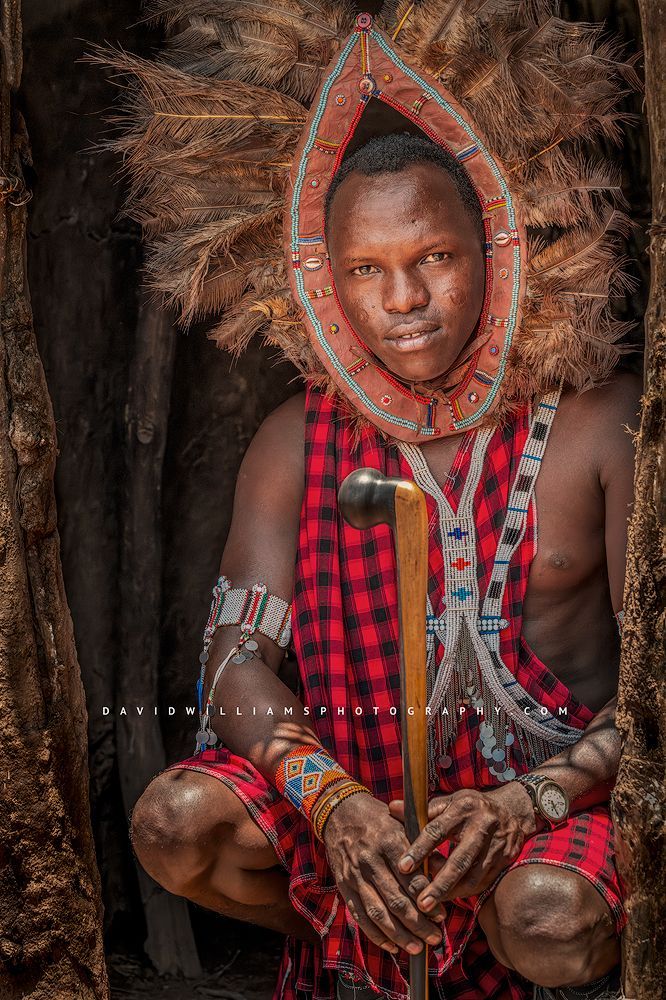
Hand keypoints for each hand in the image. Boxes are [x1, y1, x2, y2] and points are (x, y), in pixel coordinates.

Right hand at [321, 792, 444, 955]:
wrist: (339, 811)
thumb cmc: (378, 818)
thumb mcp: (402, 824)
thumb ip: (421, 850)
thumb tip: (444, 873)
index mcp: (388, 841)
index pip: (411, 879)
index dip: (428, 901)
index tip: (443, 915)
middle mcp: (370, 860)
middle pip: (396, 901)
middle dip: (418, 925)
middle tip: (436, 938)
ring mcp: (354, 875)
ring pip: (378, 913)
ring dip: (399, 935)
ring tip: (417, 948)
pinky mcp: (343, 885)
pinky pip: (360, 915)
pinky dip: (375, 934)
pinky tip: (391, 946)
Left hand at [388, 782, 536, 909]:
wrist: (512, 810)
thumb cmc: (471, 806)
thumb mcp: (448, 801)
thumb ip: (422, 810)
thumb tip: (392, 807)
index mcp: (463, 808)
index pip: (437, 830)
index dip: (419, 849)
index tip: (403, 867)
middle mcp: (482, 826)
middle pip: (459, 860)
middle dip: (439, 884)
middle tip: (421, 903)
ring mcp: (496, 845)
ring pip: (474, 876)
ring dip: (452, 893)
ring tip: (432, 906)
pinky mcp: (505, 860)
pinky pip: (484, 882)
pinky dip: (466, 892)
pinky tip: (450, 897)